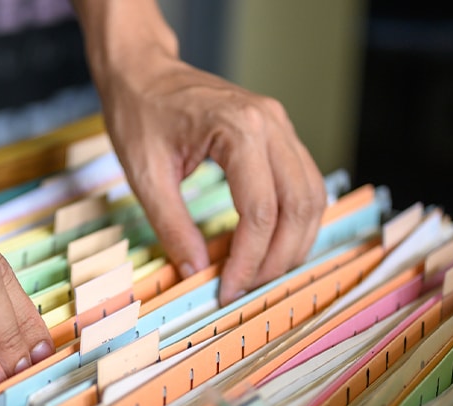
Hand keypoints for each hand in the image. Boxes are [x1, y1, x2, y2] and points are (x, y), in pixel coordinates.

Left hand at [98, 56, 325, 304]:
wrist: (143, 70)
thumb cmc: (139, 113)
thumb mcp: (145, 176)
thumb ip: (172, 227)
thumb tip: (196, 273)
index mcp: (238, 129)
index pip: (261, 211)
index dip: (249, 259)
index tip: (227, 289)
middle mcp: (271, 124)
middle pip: (298, 206)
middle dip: (278, 257)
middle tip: (247, 287)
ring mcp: (281, 126)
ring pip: (312, 196)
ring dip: (295, 241)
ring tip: (261, 272)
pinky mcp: (280, 134)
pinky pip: (305, 182)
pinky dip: (295, 219)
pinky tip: (271, 243)